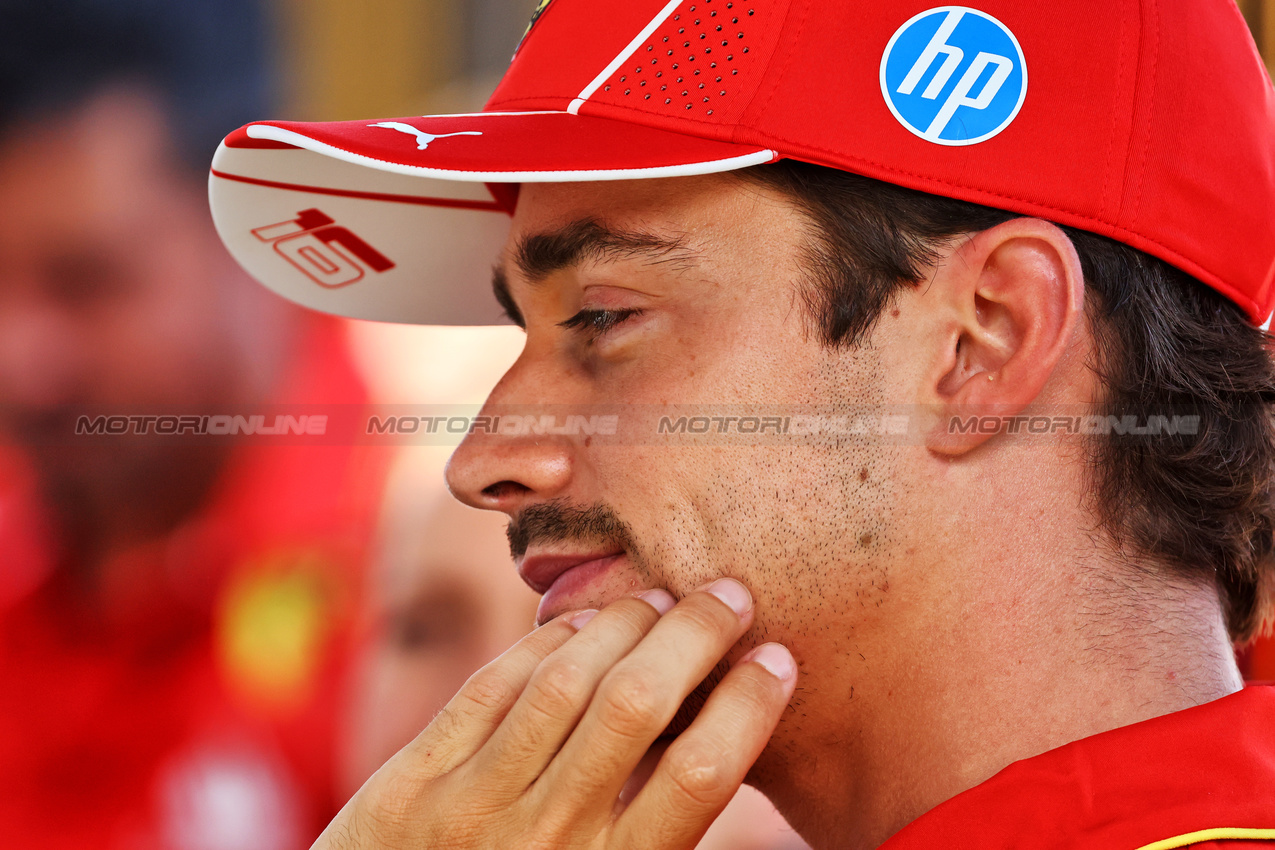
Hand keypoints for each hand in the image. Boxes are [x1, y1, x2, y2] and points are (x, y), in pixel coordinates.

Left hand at [316, 578, 796, 849]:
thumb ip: (654, 830)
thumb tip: (721, 741)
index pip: (699, 774)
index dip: (748, 705)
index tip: (778, 660)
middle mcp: (546, 840)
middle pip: (637, 706)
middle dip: (696, 636)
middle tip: (730, 596)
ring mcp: (471, 806)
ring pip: (566, 681)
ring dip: (625, 624)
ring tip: (661, 599)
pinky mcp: (412, 783)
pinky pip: (491, 687)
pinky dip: (546, 643)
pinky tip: (583, 625)